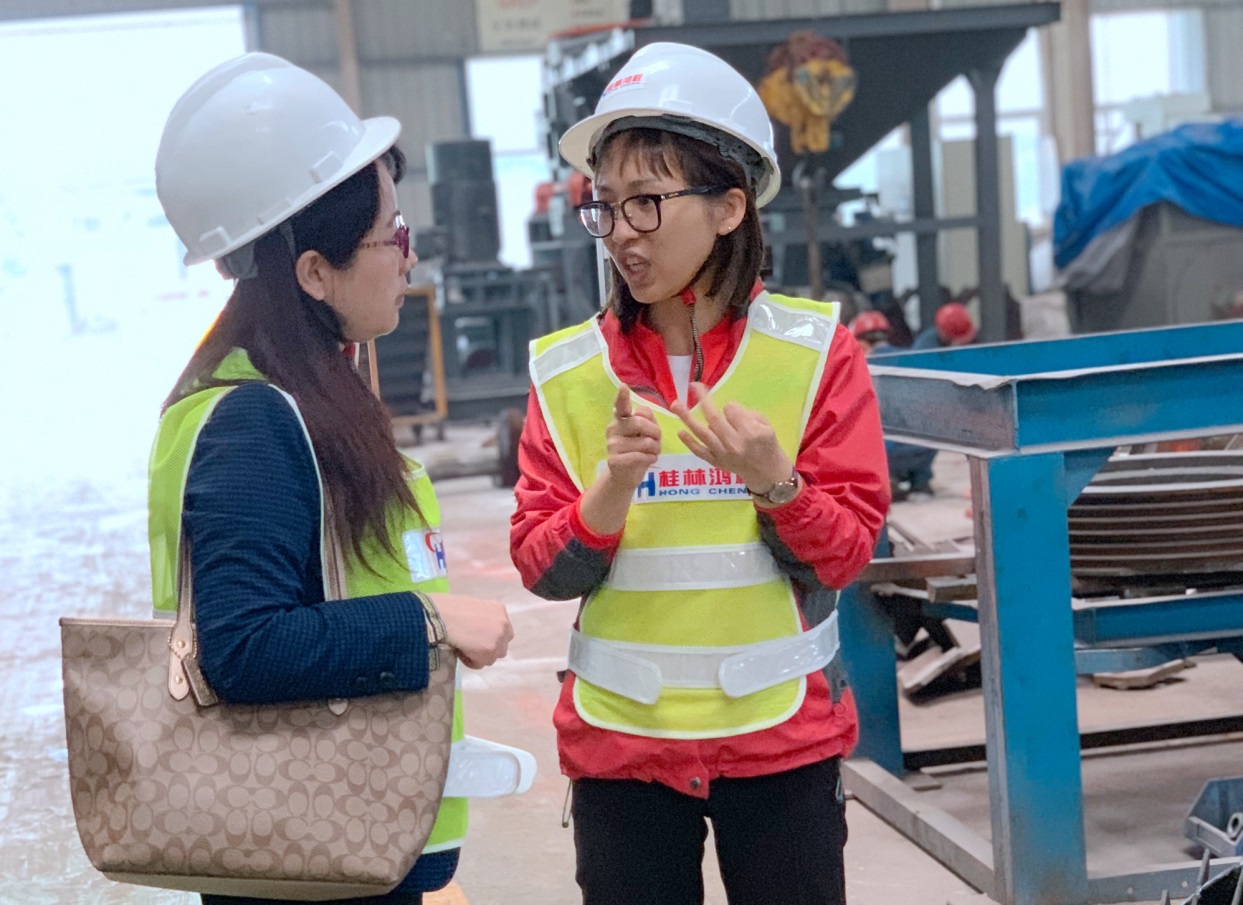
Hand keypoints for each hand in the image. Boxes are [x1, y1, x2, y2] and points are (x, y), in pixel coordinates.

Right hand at [428, 593, 513, 669]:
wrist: (444, 615)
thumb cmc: (451, 608)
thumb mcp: (474, 608)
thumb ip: (484, 620)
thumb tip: (481, 633)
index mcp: (500, 610)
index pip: (503, 631)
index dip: (490, 637)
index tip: (478, 639)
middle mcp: (504, 624)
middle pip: (501, 647)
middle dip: (488, 649)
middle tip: (472, 646)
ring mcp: (499, 638)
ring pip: (491, 657)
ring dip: (478, 656)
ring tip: (463, 647)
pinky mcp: (490, 651)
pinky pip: (479, 664)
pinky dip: (469, 661)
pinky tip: (459, 650)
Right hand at [604, 384, 660, 490]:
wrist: (626, 475)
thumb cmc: (639, 449)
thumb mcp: (647, 432)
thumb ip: (648, 420)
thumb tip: (642, 414)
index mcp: (620, 418)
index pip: (620, 405)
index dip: (622, 396)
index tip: (624, 387)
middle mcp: (613, 428)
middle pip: (640, 422)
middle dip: (655, 431)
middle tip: (658, 440)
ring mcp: (612, 444)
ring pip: (644, 442)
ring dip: (655, 448)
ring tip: (653, 452)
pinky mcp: (614, 460)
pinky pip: (639, 456)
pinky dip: (650, 458)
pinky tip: (651, 459)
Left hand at [671, 382, 791, 491]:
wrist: (766, 472)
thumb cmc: (767, 445)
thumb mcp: (766, 425)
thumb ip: (747, 414)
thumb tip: (726, 410)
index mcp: (749, 432)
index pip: (731, 410)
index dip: (729, 406)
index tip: (732, 410)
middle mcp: (734, 443)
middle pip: (714, 418)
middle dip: (702, 400)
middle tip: (693, 385)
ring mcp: (722, 454)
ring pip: (702, 433)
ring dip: (687, 418)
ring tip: (675, 405)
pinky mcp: (715, 462)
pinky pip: (699, 451)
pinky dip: (689, 442)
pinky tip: (680, 431)